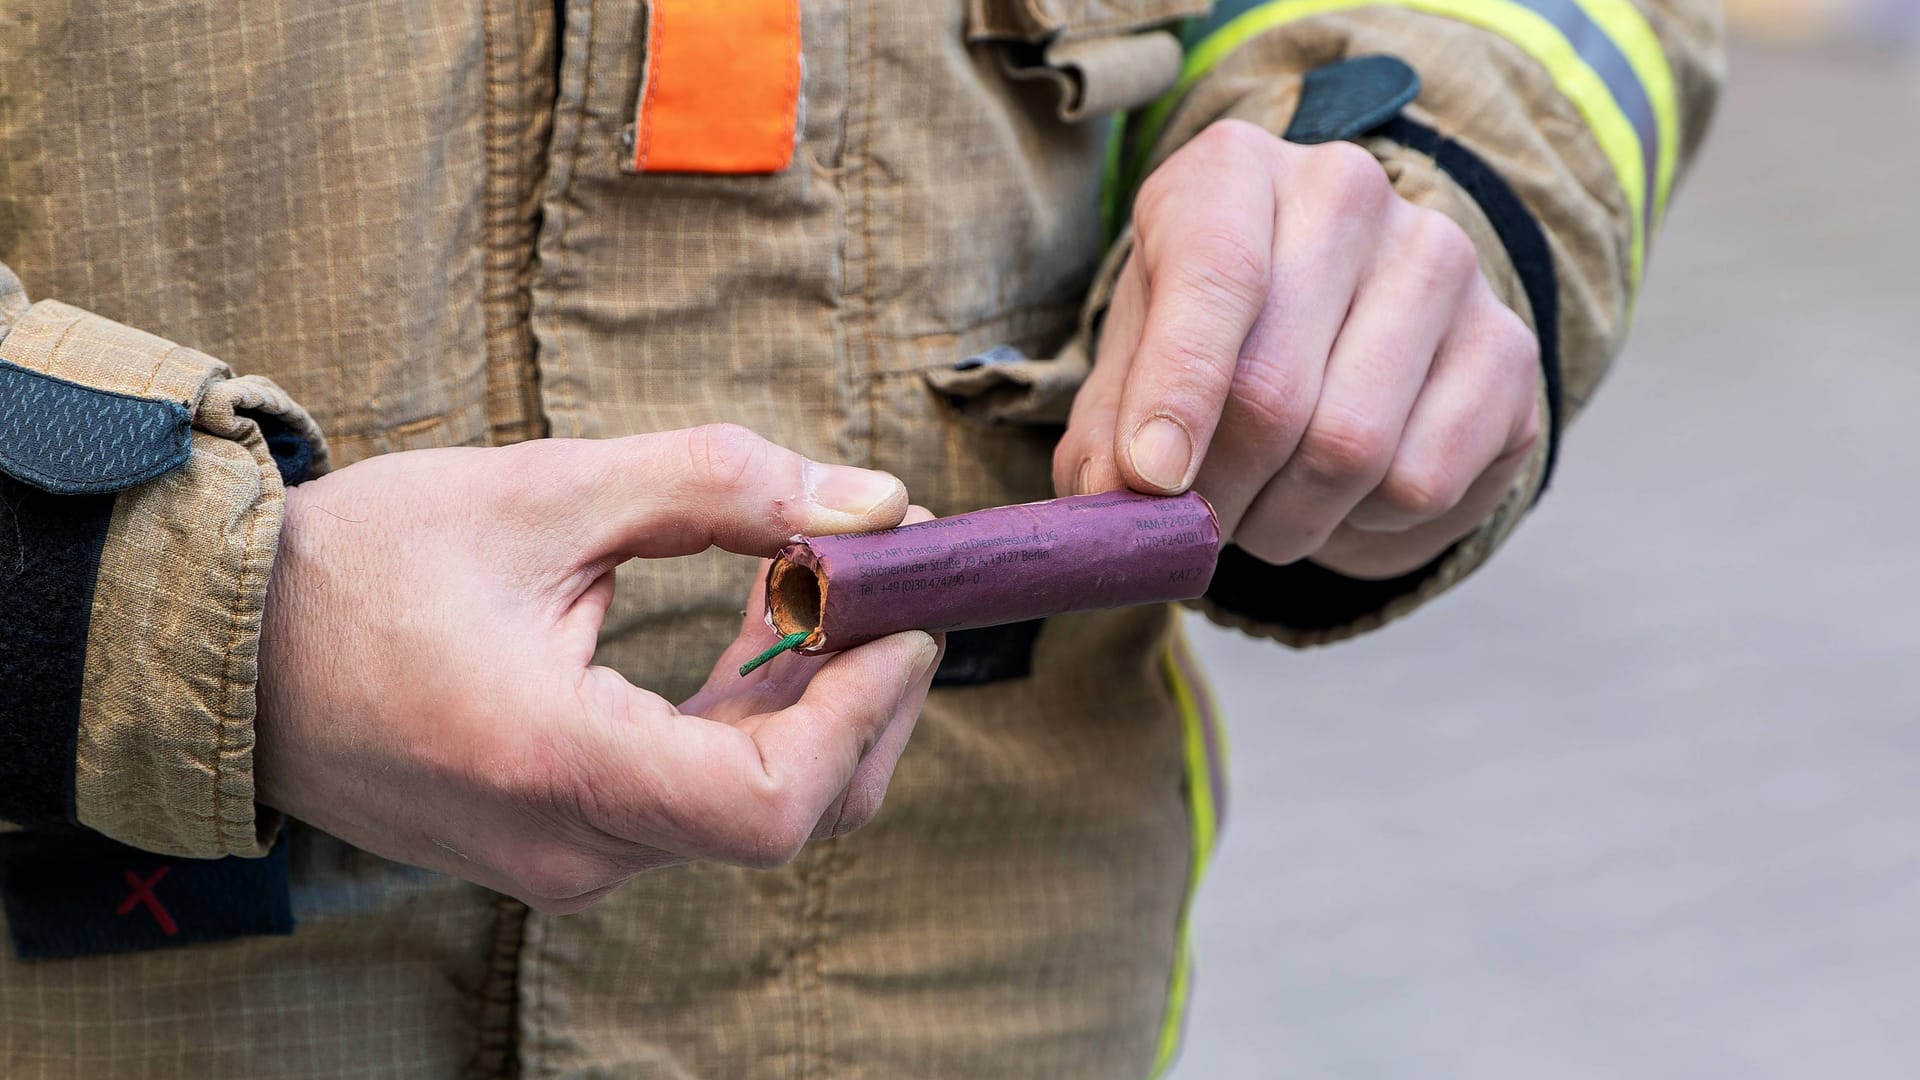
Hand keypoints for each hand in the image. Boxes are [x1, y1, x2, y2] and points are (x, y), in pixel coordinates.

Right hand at [256, 424, 940, 912]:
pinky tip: (765, 626)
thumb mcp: (550, 492)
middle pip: (788, 814)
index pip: (773, 803)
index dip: (866, 709)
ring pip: (750, 813)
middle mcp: (570, 847)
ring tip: (826, 580)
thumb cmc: (363, 565)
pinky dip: (753, 721)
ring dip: (814, 703)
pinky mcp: (562, 845)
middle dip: (865, 698)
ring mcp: (566, 861)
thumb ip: (722, 487)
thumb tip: (874, 503)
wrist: (227, 648)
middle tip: (892, 581)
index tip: (905, 613)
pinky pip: (697, 803)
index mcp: (556, 768)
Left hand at [1055, 120, 1542, 578]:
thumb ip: (1111, 432)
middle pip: (1274, 389)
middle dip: (1217, 494)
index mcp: (1233, 172)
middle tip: (1190, 532)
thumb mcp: (1135, 363)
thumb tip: (1118, 503)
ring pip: (1350, 450)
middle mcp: (1347, 193)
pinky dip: (1362, 522)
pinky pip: (1421, 483)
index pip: (1213, 275)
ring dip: (1283, 521)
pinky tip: (1344, 492)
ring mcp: (1443, 263)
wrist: (1340, 320)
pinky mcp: (1507, 347)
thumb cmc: (1211, 338)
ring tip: (1260, 510)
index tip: (1152, 482)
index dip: (1177, 391)